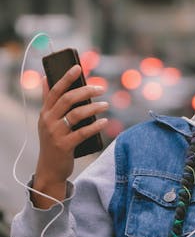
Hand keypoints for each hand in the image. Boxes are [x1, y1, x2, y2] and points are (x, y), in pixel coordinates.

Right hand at [32, 65, 107, 207]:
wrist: (50, 169)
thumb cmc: (53, 141)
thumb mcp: (47, 120)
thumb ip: (48, 100)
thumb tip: (45, 78)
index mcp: (45, 112)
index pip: (55, 90)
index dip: (66, 78)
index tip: (78, 67)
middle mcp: (48, 121)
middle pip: (68, 99)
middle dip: (86, 91)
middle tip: (101, 88)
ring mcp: (55, 133)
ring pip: (76, 114)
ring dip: (93, 107)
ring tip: (106, 105)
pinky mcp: (64, 146)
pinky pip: (82, 132)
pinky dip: (95, 126)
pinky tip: (104, 122)